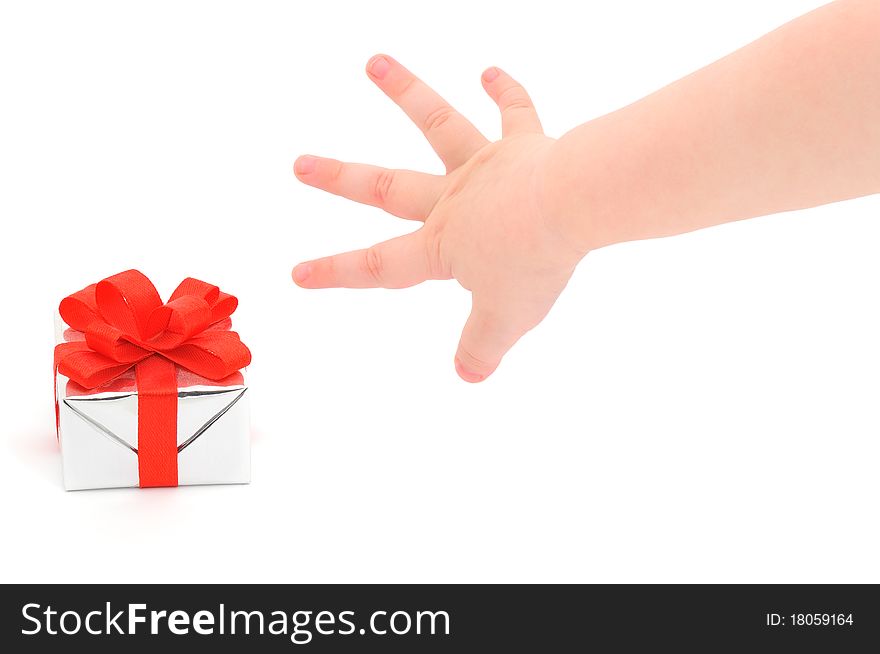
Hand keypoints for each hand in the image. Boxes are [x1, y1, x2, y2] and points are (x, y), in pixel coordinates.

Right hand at [293, 55, 583, 381]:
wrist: (571, 205)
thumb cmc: (535, 261)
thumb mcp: (506, 319)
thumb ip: (481, 346)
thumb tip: (467, 374)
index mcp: (441, 245)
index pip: (378, 265)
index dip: (335, 273)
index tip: (298, 273)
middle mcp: (452, 200)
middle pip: (386, 188)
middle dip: (339, 179)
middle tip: (300, 164)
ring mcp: (484, 167)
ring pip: (438, 124)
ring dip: (405, 92)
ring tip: (375, 63)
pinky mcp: (522, 144)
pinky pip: (514, 112)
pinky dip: (505, 90)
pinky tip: (490, 70)